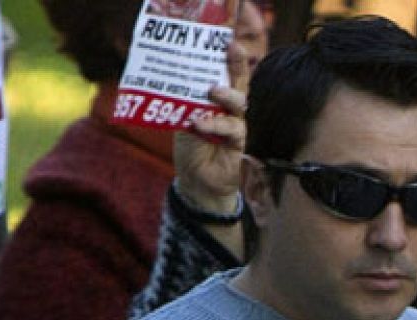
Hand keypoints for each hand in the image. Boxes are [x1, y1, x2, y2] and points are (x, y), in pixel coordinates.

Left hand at [175, 38, 250, 213]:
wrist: (196, 180)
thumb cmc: (192, 148)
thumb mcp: (183, 119)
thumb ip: (185, 102)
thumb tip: (176, 80)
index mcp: (219, 101)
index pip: (229, 76)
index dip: (232, 59)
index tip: (229, 42)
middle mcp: (231, 111)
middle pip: (241, 85)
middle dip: (237, 67)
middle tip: (232, 50)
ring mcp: (237, 127)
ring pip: (240, 105)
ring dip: (227, 96)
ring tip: (212, 91)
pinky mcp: (239, 145)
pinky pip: (234, 130)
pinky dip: (216, 125)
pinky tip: (201, 123)